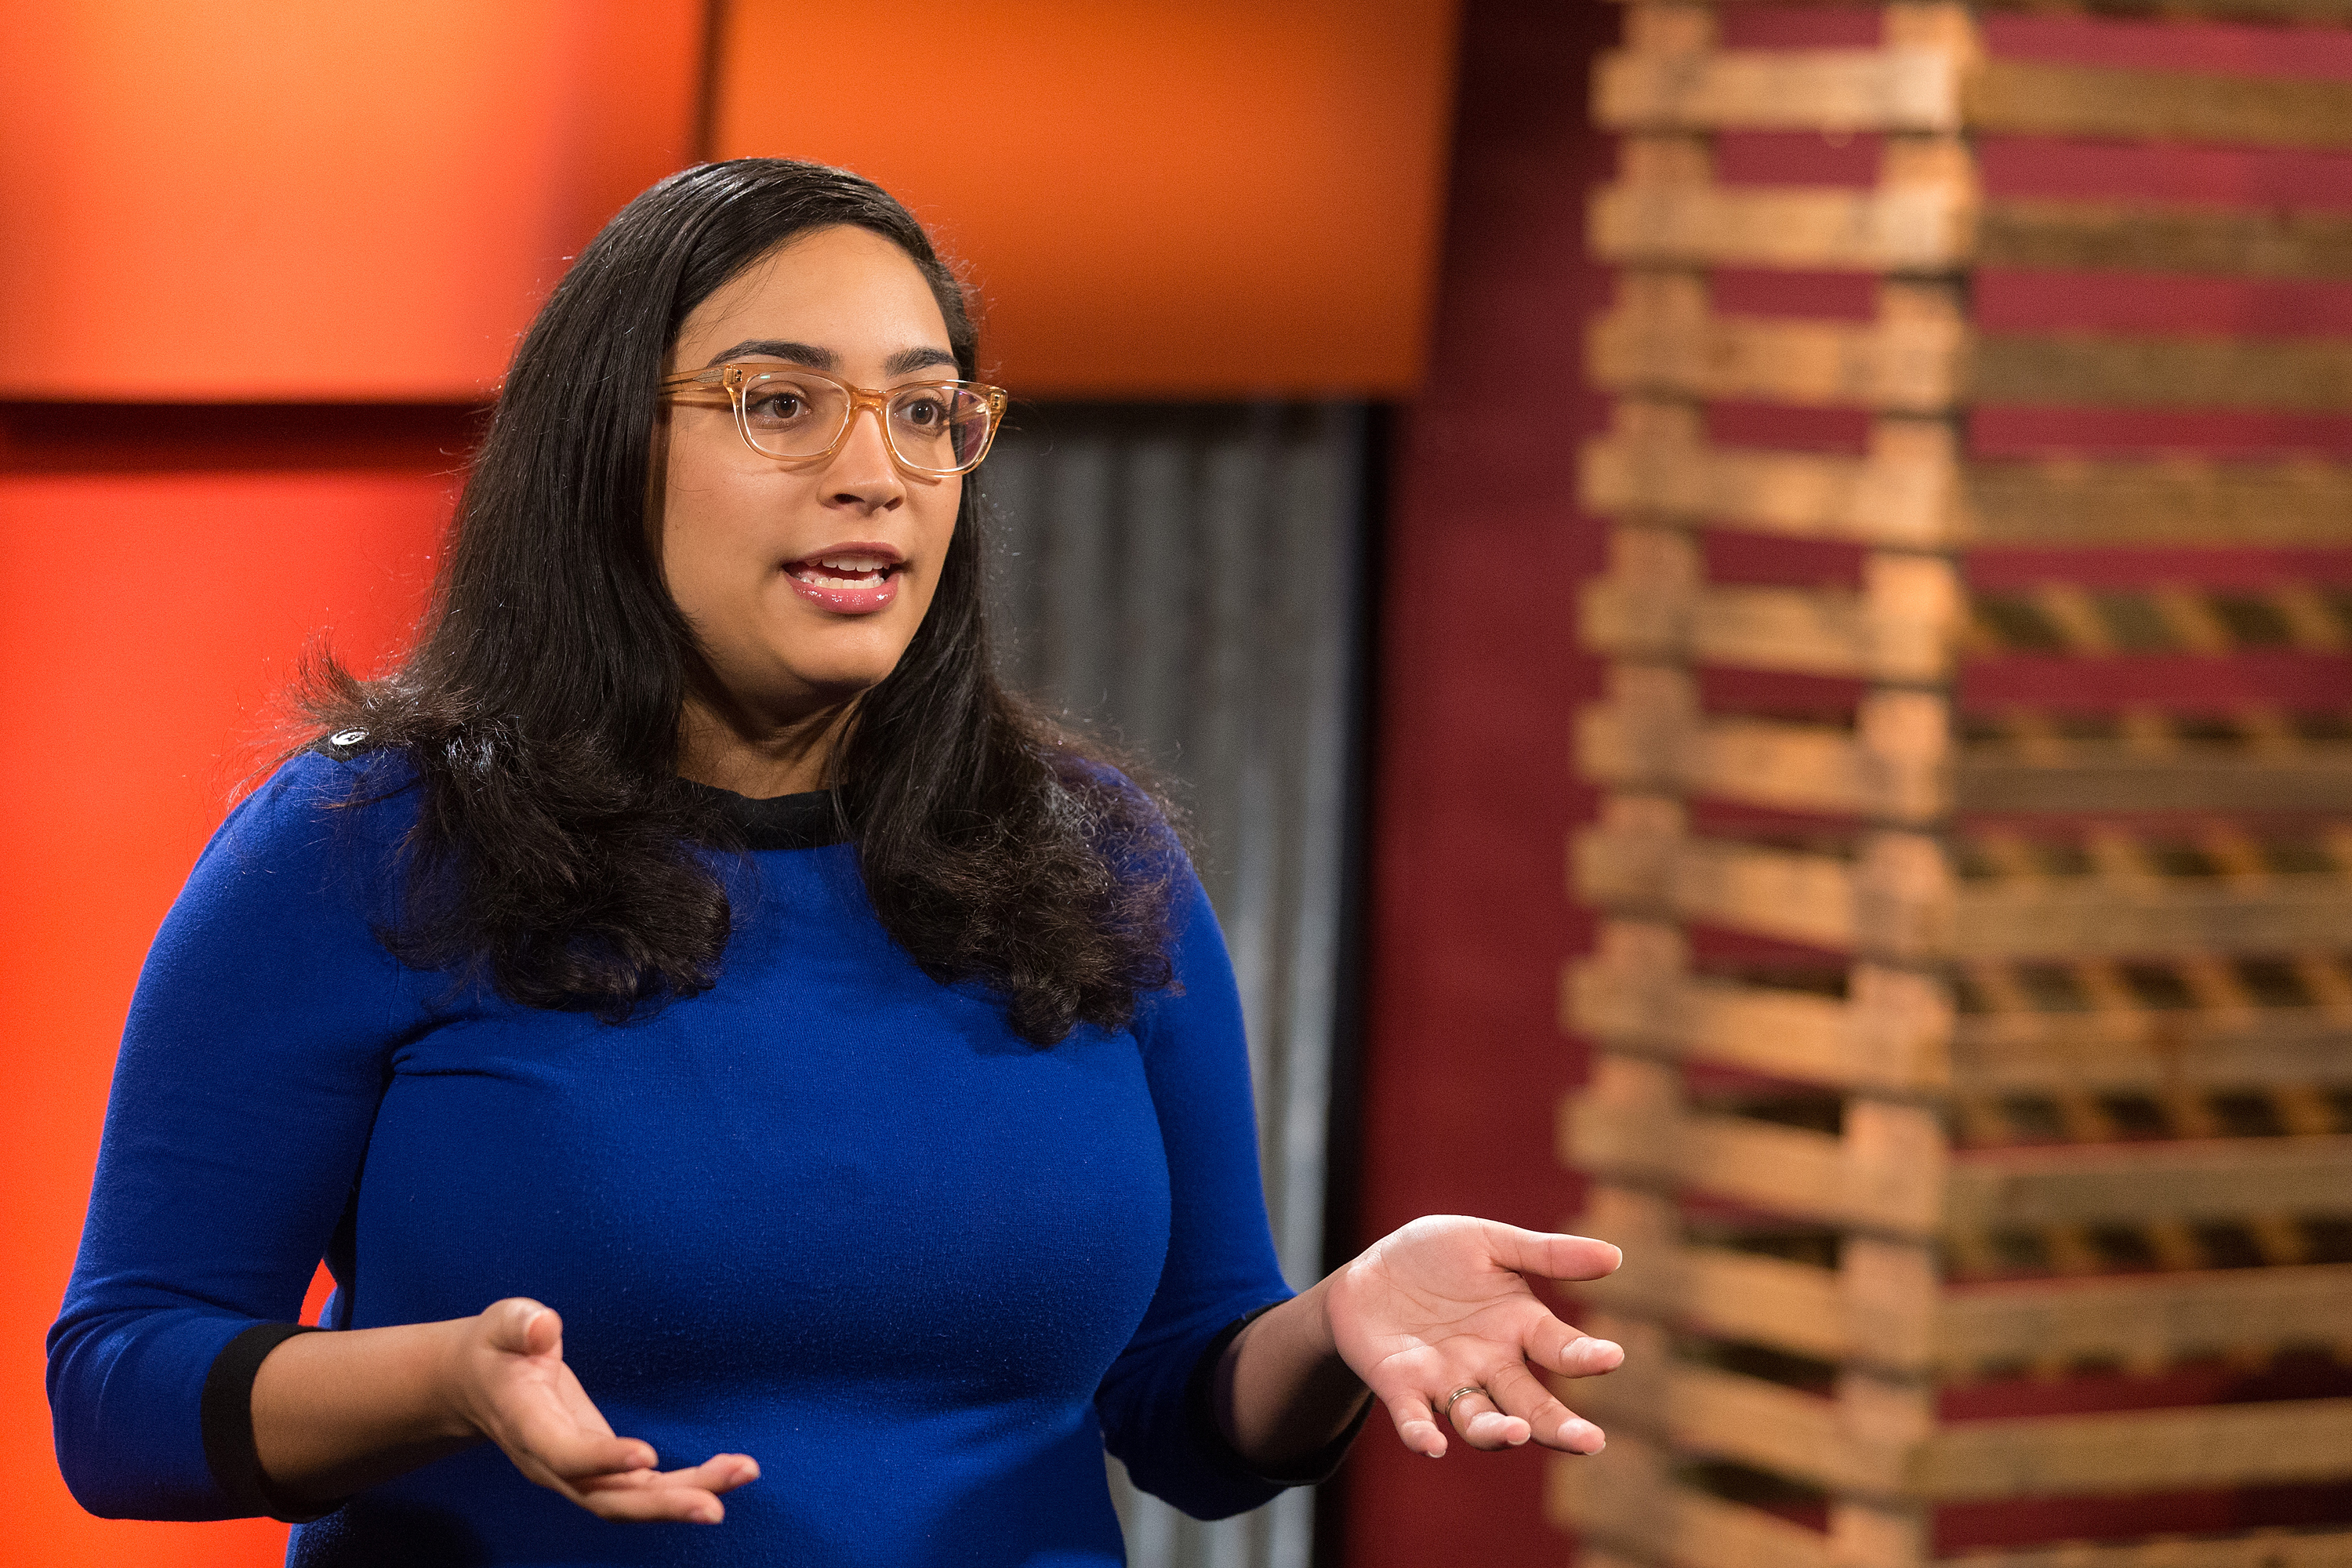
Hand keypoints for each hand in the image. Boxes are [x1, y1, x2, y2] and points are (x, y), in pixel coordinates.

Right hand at [444, 1298, 759, 1522]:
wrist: (478, 1385)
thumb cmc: (497, 1350)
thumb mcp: (501, 1324)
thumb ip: (520, 1324)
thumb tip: (543, 1326)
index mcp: (526, 1425)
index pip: (564, 1454)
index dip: (603, 1459)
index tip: (646, 1456)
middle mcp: (551, 1463)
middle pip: (607, 1497)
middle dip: (662, 1504)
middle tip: (716, 1506)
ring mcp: (576, 1474)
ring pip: (631, 1502)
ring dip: (686, 1498)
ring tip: (741, 1474)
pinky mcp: (599, 1470)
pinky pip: (643, 1490)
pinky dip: (685, 1488)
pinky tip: (725, 1472)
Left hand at [1324, 1216, 1623, 1458]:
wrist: (1368, 1273)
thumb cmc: (1435, 1256)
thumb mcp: (1488, 1242)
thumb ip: (1545, 1254)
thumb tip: (1615, 1255)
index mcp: (1517, 1327)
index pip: (1560, 1348)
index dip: (1585, 1355)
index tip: (1610, 1357)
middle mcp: (1489, 1364)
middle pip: (1531, 1404)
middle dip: (1560, 1426)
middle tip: (1590, 1442)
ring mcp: (1446, 1381)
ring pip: (1478, 1420)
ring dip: (1497, 1432)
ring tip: (1516, 1434)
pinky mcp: (1401, 1388)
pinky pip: (1413, 1418)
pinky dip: (1422, 1434)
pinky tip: (1431, 1445)